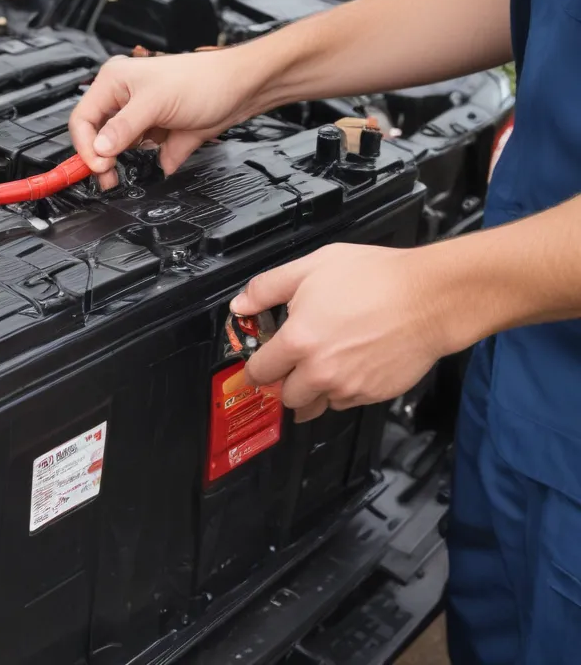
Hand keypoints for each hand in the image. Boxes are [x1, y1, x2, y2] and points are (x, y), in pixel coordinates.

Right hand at [68, 49, 269, 188]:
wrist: (241, 89)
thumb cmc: (202, 80)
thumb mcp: (155, 102)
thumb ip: (124, 128)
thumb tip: (99, 150)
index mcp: (114, 82)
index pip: (83, 119)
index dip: (85, 145)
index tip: (98, 165)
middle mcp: (125, 99)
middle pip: (98, 136)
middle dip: (101, 159)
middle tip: (108, 178)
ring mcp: (143, 119)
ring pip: (120, 150)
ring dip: (124, 163)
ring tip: (125, 175)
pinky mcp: (161, 135)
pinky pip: (146, 157)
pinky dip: (150, 165)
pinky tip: (159, 162)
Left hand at [235, 243, 449, 422]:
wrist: (430, 297)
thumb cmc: (373, 277)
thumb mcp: (310, 267)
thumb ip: (267, 288)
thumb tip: (240, 305)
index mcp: (298, 341)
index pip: (259, 371)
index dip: (253, 367)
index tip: (256, 364)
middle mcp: (320, 372)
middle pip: (285, 396)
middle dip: (285, 380)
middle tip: (294, 358)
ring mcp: (348, 388)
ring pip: (316, 404)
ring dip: (312, 390)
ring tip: (323, 362)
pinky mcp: (373, 395)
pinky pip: (345, 402)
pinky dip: (342, 390)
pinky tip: (351, 363)